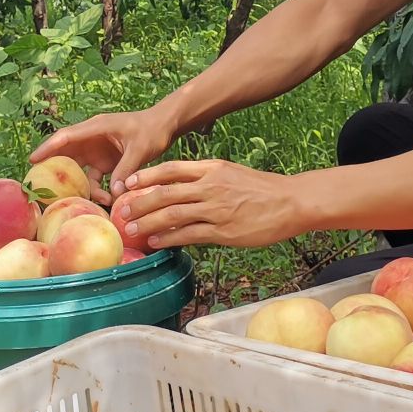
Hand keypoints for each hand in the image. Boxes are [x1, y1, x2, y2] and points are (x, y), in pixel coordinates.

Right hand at [29, 109, 174, 203]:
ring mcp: (97, 151)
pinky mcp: (105, 162)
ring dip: (83, 187)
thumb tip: (114, 193)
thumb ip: (126, 169)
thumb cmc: (152, 130)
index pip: (66, 137)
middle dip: (55, 170)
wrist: (165, 126)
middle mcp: (92, 139)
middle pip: (66, 155)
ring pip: (79, 171)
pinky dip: (97, 190)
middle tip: (43, 188)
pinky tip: (108, 199)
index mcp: (96, 128)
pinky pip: (93, 179)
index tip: (33, 160)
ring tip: (98, 200)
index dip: (48, 148)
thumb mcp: (140, 149)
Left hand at [110, 159, 307, 249]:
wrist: (291, 202)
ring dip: (148, 223)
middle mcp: (211, 186)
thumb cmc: (261, 188)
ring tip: (131, 230)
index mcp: (212, 169)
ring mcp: (216, 209)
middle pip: (165, 193)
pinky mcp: (224, 231)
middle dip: (139, 203)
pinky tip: (156, 242)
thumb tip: (178, 187)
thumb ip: (205, 178)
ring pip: (173, 215)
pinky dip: (169, 239)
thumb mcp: (231, 173)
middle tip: (121, 211)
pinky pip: (189, 235)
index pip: (171, 169)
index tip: (128, 183)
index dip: (146, 176)